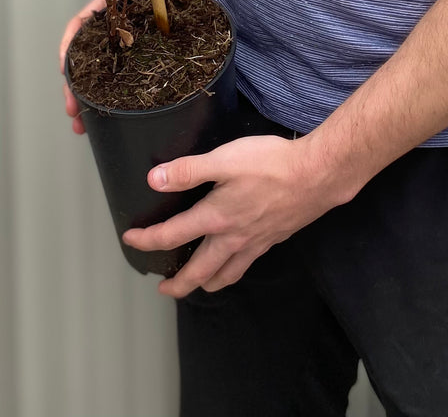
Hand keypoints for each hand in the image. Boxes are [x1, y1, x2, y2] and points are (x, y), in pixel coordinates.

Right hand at [59, 0, 195, 134]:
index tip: (63, 73)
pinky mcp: (149, 51)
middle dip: (75, 88)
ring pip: (105, 75)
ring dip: (92, 100)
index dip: (67, 52)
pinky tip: (117, 119)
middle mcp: (113, 29)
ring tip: (84, 126)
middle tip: (72, 112)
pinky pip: (130, 77)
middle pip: (86, 62)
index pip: (78, 32)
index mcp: (106, 10)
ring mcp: (130, 42)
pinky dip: (121, 98)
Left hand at [122, 133, 340, 297]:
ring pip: (225, 275)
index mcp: (215, 217)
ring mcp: (254, 242)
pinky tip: (235, 261)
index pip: (172, 235)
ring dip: (206, 283)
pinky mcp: (273, 239)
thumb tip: (154, 180)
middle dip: (178, 284)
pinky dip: (233, 271)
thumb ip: (188, 170)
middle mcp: (232, 238)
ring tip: (198, 284)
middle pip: (198, 271)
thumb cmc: (271, 164)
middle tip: (164, 289)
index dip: (147, 240)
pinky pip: (246, 265)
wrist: (316, 175)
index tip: (130, 240)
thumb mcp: (224, 159)